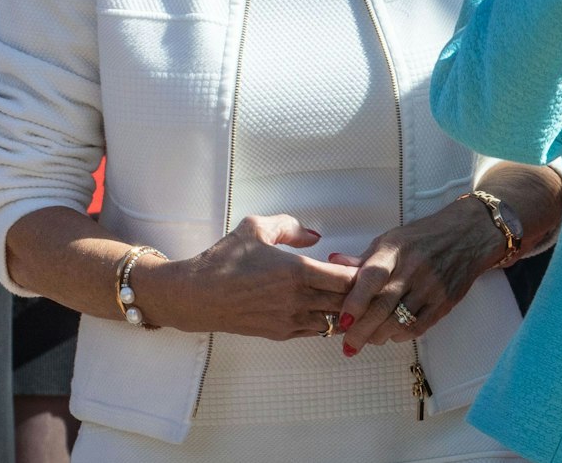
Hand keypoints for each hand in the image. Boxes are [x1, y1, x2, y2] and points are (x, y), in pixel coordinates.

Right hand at [147, 215, 359, 339]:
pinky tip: (328, 310)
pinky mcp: (280, 334)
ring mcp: (289, 320)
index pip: (347, 279)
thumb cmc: (224, 259)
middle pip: (347, 302)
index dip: (361, 274)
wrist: (195, 295)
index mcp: (296, 272)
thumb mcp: (255, 227)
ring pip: (334, 321)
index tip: (364, 266)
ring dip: (345, 312)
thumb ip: (290, 226)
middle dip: (360, 295)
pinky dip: (327, 322)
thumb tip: (315, 237)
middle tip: (366, 285)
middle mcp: (297, 299)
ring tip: (349, 298)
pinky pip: (315, 331)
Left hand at [333, 199, 504, 354]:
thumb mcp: (392, 240)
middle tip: (348, 344)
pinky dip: (401, 335)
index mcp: (395, 250)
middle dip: (361, 331)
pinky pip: (419, 326)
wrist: (469, 235)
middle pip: (383, 306)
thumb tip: (333, 264)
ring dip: (379, 336)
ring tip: (368, 340)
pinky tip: (392, 335)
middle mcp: (413, 268)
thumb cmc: (424, 237)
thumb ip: (364, 259)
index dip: (355, 302)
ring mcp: (431, 286)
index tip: (343, 320)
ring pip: (400, 321)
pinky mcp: (445, 301)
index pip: (371, 278)